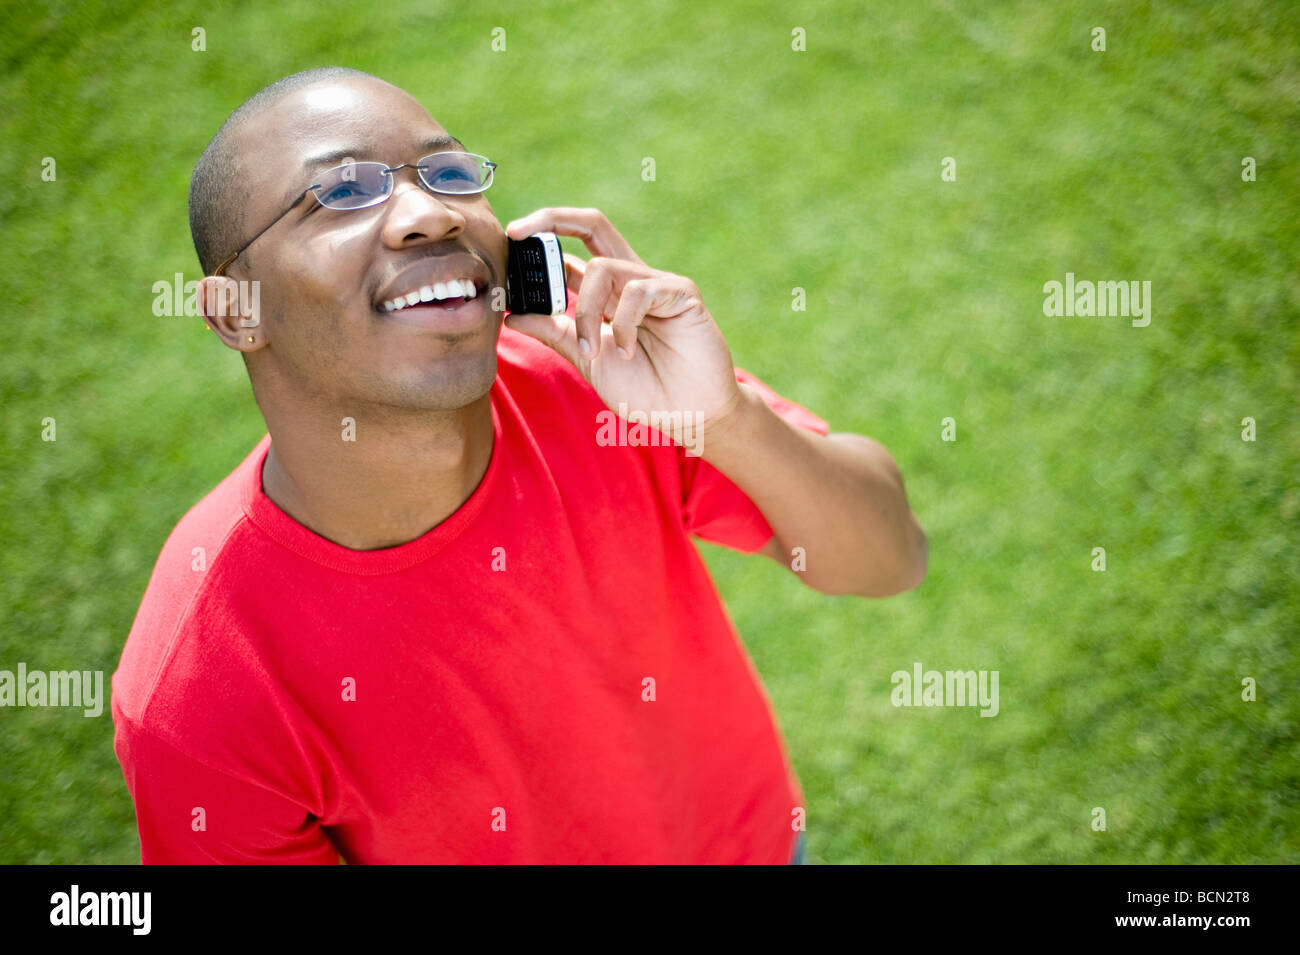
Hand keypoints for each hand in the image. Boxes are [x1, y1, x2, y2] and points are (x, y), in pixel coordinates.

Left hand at [502, 207, 742, 434]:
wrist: (689, 418)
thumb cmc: (646, 392)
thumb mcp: (589, 361)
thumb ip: (556, 334)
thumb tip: (513, 315)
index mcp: (609, 294)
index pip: (572, 252)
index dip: (542, 243)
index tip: (509, 245)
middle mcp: (632, 280)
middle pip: (592, 225)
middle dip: (552, 218)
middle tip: (517, 231)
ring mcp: (658, 283)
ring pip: (603, 269)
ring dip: (585, 313)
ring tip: (592, 352)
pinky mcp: (682, 293)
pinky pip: (637, 291)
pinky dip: (623, 326)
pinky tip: (627, 352)